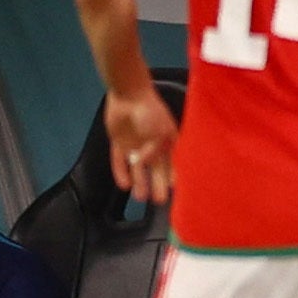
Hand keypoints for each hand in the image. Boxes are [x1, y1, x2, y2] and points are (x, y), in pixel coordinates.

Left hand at [103, 88, 177, 204]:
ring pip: (138, 169)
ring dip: (140, 183)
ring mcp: (135, 145)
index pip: (173, 164)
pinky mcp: (120, 143)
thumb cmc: (151, 111)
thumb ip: (152, 151)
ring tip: (141, 198)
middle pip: (156, 170)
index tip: (177, 192)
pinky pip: (119, 161)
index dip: (175, 178)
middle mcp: (153, 146)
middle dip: (158, 186)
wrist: (129, 95)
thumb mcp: (159, 132)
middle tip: (160, 202)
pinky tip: (124, 185)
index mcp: (169, 142)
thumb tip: (141, 165)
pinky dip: (121, 173)